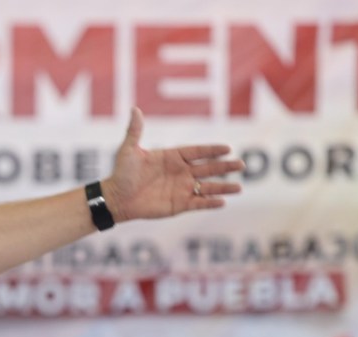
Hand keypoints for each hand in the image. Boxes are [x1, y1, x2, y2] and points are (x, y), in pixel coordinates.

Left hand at [100, 107, 243, 222]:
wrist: (116, 198)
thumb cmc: (121, 173)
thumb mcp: (128, 150)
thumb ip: (135, 131)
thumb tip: (134, 109)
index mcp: (172, 157)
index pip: (197, 152)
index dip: (211, 150)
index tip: (227, 148)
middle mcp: (180, 172)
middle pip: (208, 168)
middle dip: (225, 167)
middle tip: (241, 164)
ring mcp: (181, 189)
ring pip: (207, 187)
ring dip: (223, 187)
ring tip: (239, 187)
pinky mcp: (178, 205)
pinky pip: (198, 203)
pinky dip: (209, 203)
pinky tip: (222, 202)